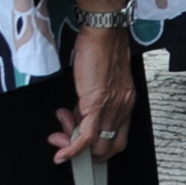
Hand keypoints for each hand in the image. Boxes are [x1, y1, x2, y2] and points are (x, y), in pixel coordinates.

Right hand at [48, 16, 135, 162]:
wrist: (104, 31)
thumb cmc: (101, 48)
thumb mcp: (98, 80)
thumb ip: (91, 100)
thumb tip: (76, 115)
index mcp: (126, 101)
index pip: (118, 137)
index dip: (98, 145)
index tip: (80, 143)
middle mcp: (123, 106)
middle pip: (110, 146)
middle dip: (85, 151)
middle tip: (65, 142)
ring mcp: (112, 106)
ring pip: (98, 144)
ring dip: (73, 147)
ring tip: (60, 133)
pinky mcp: (96, 103)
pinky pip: (86, 136)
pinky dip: (72, 148)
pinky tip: (62, 153)